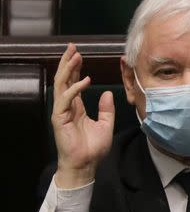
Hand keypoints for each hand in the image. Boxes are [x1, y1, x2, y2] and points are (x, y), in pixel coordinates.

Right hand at [51, 43, 114, 188]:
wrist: (86, 164)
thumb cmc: (93, 148)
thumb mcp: (106, 124)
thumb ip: (106, 109)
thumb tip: (106, 94)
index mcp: (77, 107)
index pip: (74, 82)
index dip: (76, 68)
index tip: (79, 53)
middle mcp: (68, 106)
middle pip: (65, 79)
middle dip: (68, 62)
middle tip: (72, 46)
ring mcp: (62, 111)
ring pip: (62, 85)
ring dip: (68, 69)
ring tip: (75, 55)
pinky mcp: (60, 118)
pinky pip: (66, 100)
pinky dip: (75, 89)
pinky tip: (85, 80)